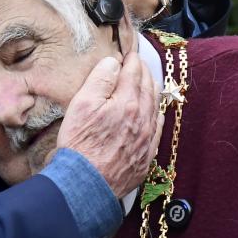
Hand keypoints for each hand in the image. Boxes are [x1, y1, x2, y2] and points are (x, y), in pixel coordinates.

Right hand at [55, 43, 160, 197]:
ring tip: (147, 82)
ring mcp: (147, 138)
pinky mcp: (146, 156)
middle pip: (148, 87)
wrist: (86, 184)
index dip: (131, 59)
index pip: (133, 72)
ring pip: (156, 106)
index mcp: (128, 102)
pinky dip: (156, 115)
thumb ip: (100, 79)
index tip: (128, 52)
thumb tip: (114, 62)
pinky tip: (154, 113)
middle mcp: (143, 118)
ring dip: (152, 90)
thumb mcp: (82, 105)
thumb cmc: (80, 144)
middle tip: (137, 63)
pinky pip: (158, 129)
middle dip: (143, 71)